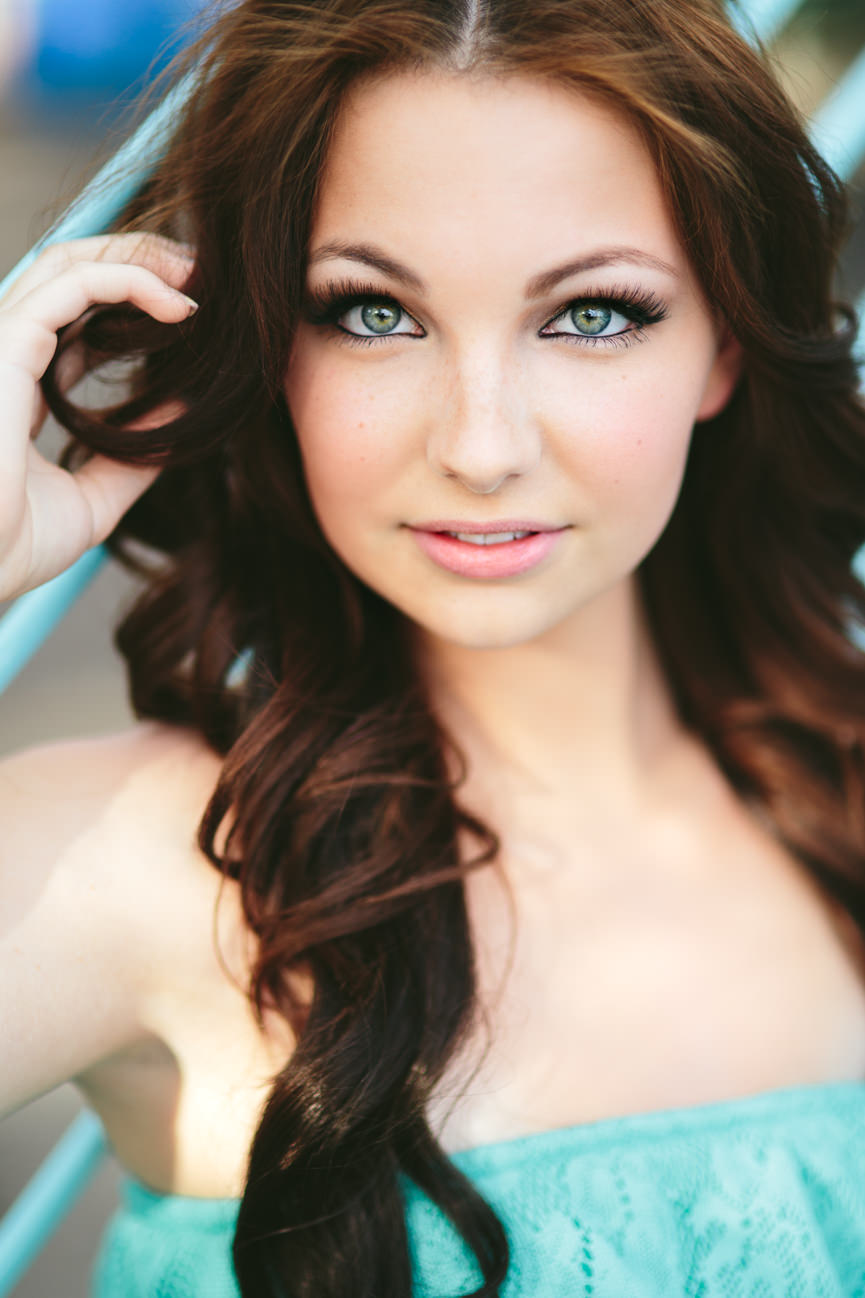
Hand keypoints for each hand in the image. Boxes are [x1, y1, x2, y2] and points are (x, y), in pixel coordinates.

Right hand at [0, 232, 196, 600]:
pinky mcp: (6, 344)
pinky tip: (178, 305)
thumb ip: (131, 459)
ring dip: (140, 259)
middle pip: (70, 275)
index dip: (131, 303)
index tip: (190, 312)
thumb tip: (180, 414)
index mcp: (16, 388)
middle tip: (201, 275)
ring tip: (197, 275)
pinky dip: (130, 280)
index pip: (74, 319)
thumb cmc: (12, 548)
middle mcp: (3, 356)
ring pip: (69, 263)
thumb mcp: (92, 501)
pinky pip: (74, 285)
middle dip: (138, 261)